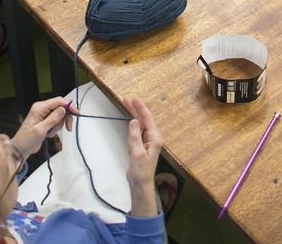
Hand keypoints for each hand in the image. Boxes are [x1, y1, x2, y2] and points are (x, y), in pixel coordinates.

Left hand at [11, 97, 72, 157]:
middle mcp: (42, 109)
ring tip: (50, 133)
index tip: (76, 113)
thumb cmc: (27, 140)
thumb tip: (63, 109)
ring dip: (58, 126)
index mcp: (39, 108)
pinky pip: (56, 121)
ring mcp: (44, 115)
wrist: (20, 149)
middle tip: (68, 128)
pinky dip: (55, 128)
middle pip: (61, 108)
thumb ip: (52, 119)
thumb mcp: (40, 130)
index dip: (69, 106)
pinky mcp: (45, 121)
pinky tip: (48, 134)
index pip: (58, 101)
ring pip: (60, 116)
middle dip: (65, 118)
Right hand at [121, 97, 162, 216]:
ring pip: (140, 125)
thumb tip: (134, 121)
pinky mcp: (141, 146)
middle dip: (136, 108)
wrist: (140, 183)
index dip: (140, 108)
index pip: (148, 119)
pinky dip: (132, 128)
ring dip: (133, 115)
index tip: (133, 98)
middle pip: (144, 119)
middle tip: (126, 98)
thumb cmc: (141, 170)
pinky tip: (129, 124)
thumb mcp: (136, 153)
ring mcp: (147, 142)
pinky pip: (136, 133)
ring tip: (126, 105)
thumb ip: (135, 136)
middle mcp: (153, 138)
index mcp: (155, 138)